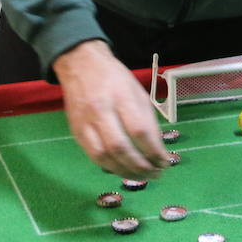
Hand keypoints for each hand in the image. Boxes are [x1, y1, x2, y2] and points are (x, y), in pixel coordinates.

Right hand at [51, 39, 169, 180]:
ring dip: (126, 172)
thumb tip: (157, 149)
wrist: (81, 64)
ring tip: (143, 176)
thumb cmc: (115, 78)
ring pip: (104, 157)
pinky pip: (94, 157)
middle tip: (156, 174)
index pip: (139, 130)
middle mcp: (101, 110)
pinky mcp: (76, 132)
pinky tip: (124, 170)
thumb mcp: (137, 91)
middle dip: (141, 166)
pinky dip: (111, 167)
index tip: (165, 162)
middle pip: (120, 147)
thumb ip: (147, 119)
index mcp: (121, 96)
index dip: (154, 151)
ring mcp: (85, 122)